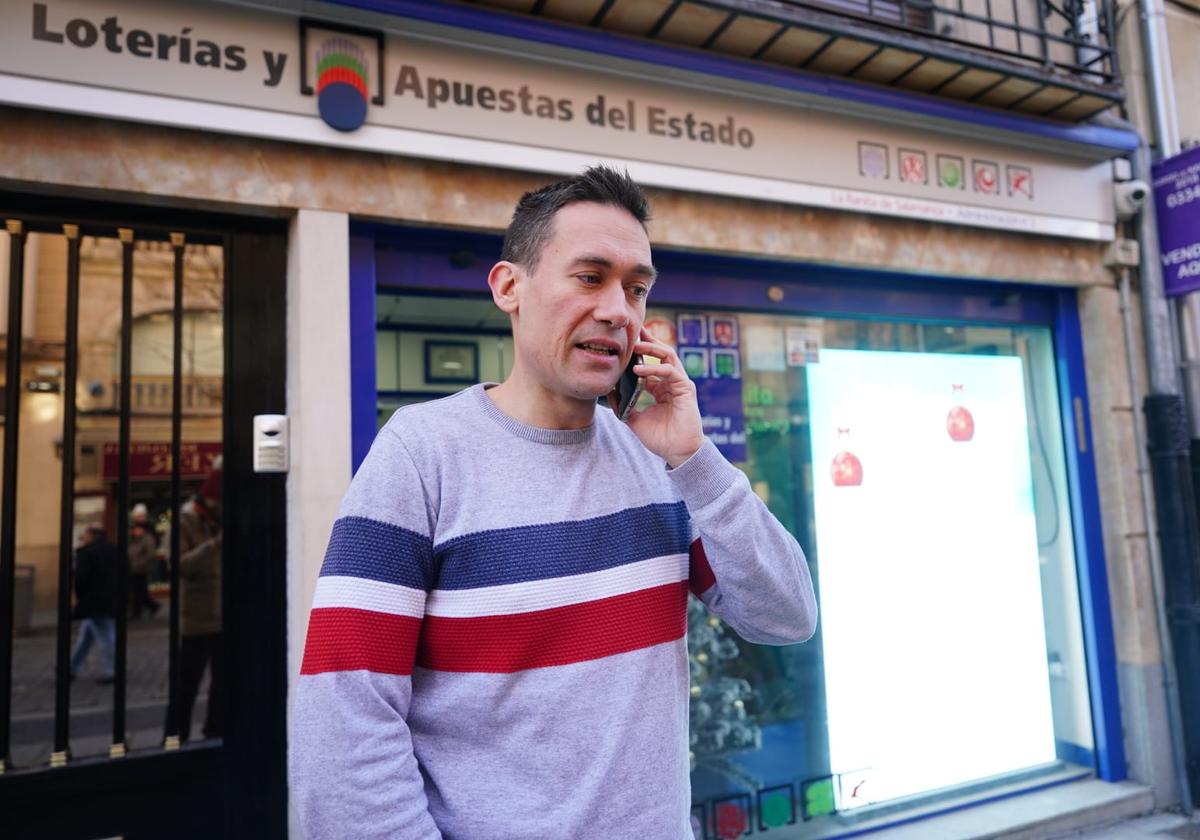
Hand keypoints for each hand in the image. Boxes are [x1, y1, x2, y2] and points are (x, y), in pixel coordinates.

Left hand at [609, 329, 705, 467]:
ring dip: (652, 349)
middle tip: (634, 331)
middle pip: (661, 354)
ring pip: (668, 356)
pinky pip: (670, 372)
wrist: (677, 452)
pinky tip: (639, 371)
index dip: (639, 353)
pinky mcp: (685, 389)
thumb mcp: (634, 419)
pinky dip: (655, 369)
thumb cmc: (660, 438)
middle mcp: (671, 382)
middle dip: (648, 341)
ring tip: (636, 346)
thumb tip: (608, 392)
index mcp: (661, 388)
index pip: (650, 363)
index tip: (625, 343)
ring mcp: (679, 384)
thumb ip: (623, 406)